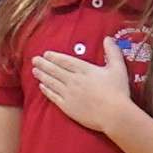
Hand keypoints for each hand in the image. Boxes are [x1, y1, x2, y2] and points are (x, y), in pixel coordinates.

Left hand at [27, 46, 144, 136]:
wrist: (114, 114)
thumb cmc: (118, 91)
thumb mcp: (118, 68)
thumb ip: (113, 52)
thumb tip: (107, 38)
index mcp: (84, 70)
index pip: (65, 61)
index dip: (54, 57)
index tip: (46, 54)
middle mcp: (73, 80)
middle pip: (55, 70)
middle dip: (43, 64)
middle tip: (34, 60)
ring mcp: (69, 94)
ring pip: (51, 82)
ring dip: (42, 76)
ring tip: (34, 70)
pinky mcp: (68, 107)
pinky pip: (53, 97)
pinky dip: (46, 91)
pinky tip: (41, 87)